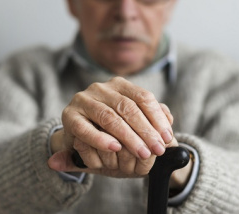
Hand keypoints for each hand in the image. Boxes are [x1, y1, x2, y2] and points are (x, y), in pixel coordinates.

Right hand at [48, 77, 173, 174]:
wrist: (79, 139)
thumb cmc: (111, 130)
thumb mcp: (133, 123)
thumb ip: (152, 118)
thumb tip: (169, 119)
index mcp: (119, 84)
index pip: (143, 97)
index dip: (157, 117)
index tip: (167, 137)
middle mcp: (101, 88)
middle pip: (128, 108)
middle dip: (146, 131)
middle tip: (158, 149)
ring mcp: (83, 100)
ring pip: (110, 118)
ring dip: (129, 137)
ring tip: (142, 153)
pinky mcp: (69, 116)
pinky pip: (86, 129)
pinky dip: (101, 139)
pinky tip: (115, 148)